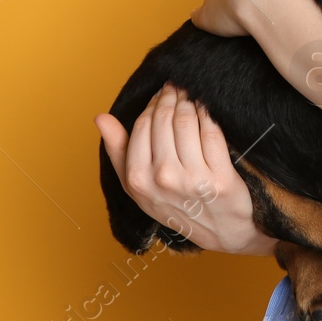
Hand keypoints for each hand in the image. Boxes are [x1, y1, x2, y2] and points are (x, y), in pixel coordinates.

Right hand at [95, 82, 278, 256]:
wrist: (220, 231)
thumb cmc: (175, 205)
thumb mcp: (138, 186)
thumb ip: (118, 151)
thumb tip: (101, 118)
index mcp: (138, 180)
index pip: (142, 125)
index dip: (153, 104)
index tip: (160, 95)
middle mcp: (163, 179)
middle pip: (165, 119)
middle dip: (171, 97)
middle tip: (177, 89)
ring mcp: (193, 180)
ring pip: (187, 121)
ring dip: (190, 101)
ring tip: (191, 96)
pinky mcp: (220, 179)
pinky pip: (211, 132)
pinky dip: (209, 114)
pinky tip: (207, 109)